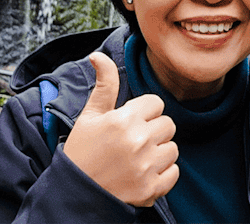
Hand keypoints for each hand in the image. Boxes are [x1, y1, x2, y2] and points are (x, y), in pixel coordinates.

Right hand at [63, 52, 179, 206]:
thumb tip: (98, 56)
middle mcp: (138, 141)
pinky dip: (162, 175)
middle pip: (168, 124)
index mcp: (124, 119)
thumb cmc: (82, 152)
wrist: (75, 194)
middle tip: (133, 142)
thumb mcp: (89, 116)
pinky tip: (143, 174)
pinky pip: (174, 173)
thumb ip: (104, 85)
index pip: (156, 103)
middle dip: (154, 131)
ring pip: (173, 149)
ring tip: (137, 159)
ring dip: (159, 153)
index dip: (144, 112)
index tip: (130, 123)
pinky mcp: (151, 189)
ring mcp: (146, 167)